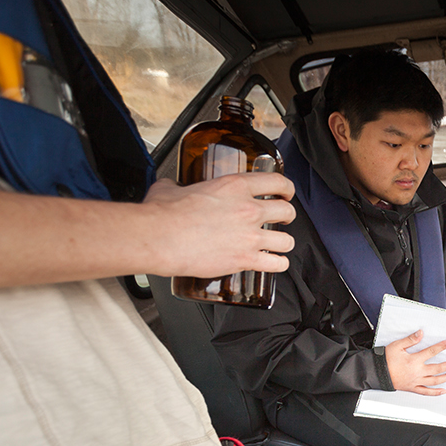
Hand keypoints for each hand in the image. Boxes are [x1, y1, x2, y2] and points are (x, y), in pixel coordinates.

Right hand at [142, 173, 295, 277]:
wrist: (158, 238)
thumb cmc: (163, 215)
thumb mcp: (172, 188)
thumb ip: (178, 185)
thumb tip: (172, 187)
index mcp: (234, 186)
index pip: (277, 181)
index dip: (286, 188)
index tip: (285, 193)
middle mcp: (248, 209)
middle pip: (287, 211)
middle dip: (287, 215)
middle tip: (282, 219)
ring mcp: (249, 236)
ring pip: (287, 240)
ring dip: (283, 242)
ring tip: (277, 244)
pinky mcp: (245, 259)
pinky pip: (277, 263)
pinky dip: (278, 264)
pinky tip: (273, 263)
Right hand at [384, 330, 445, 394]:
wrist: (377, 373)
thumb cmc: (386, 360)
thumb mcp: (397, 346)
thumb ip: (410, 340)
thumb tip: (420, 333)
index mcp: (414, 360)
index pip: (431, 352)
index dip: (441, 347)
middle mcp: (417, 372)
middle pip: (437, 368)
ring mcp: (416, 381)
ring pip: (434, 381)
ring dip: (445, 378)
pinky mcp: (412, 388)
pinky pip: (426, 392)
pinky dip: (435, 392)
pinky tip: (443, 391)